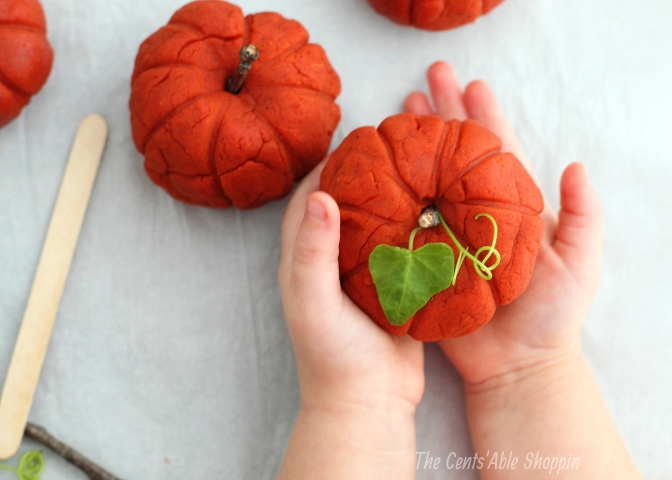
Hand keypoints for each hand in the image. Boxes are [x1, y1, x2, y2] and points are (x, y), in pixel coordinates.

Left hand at [278, 162, 423, 412]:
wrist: (368, 402)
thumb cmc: (331, 355)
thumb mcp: (313, 301)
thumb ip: (312, 251)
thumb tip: (320, 193)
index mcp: (303, 260)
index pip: (308, 200)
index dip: (326, 168)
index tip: (353, 141)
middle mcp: (331, 262)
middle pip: (345, 206)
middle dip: (365, 176)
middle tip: (393, 148)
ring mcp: (363, 275)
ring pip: (376, 224)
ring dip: (393, 199)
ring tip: (418, 170)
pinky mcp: (391, 288)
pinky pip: (401, 248)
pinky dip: (414, 228)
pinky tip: (437, 211)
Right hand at [404, 62, 603, 387]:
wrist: (517, 363)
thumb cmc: (553, 315)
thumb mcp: (580, 264)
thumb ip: (583, 216)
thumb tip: (575, 164)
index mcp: (511, 205)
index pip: (495, 149)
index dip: (483, 115)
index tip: (468, 84)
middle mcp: (475, 211)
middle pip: (455, 155)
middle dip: (442, 117)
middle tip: (424, 83)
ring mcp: (448, 232)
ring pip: (427, 179)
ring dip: (414, 147)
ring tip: (396, 115)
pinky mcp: (427, 257)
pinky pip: (407, 219)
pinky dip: (393, 194)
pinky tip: (379, 174)